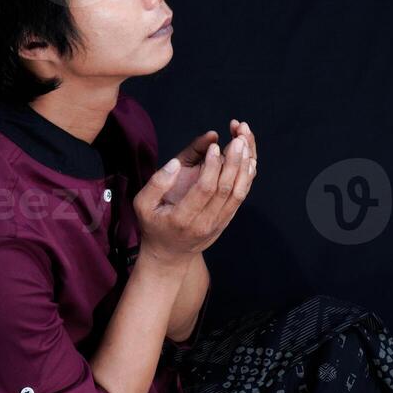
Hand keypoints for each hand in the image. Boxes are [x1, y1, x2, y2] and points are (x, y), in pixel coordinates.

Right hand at [133, 133, 255, 264]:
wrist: (170, 254)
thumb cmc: (154, 224)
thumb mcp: (142, 205)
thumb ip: (156, 183)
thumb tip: (175, 164)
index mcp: (182, 218)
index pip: (204, 189)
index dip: (212, 166)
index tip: (214, 146)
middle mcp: (205, 223)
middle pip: (226, 189)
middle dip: (234, 161)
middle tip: (238, 138)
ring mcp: (218, 223)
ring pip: (238, 193)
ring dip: (244, 166)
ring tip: (245, 143)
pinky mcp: (226, 219)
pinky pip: (241, 197)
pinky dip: (247, 177)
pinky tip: (249, 159)